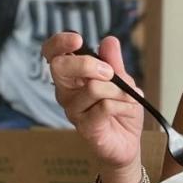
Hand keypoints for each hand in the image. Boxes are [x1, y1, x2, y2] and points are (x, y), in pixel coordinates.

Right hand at [42, 32, 144, 182]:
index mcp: (72, 76)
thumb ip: (114, 62)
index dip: (59, 43)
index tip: (77, 39)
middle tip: (110, 72)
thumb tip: (109, 40)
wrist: (127, 143)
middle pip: (61, 67)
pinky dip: (123, 104)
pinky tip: (129, 108)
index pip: (52, 55)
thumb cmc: (120, 111)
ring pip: (92, 88)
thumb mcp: (122, 81)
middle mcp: (66, 92)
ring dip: (118, 90)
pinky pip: (104, 107)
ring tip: (130, 97)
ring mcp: (73, 110)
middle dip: (88, 64)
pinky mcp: (85, 127)